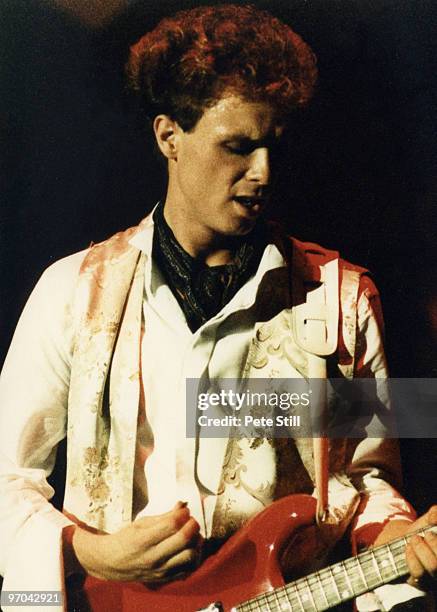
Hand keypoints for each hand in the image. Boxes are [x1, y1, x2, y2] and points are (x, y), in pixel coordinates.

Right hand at [70, 501, 200, 583]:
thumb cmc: (127, 538)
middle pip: (184, 539)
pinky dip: (194, 556)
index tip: (184, 510)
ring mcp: (160, 570)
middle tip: (190, 520)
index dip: (183, 514)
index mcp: (143, 540)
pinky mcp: (165, 579)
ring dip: (196, 541)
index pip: (172, 525)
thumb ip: (164, 516)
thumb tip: (183, 506)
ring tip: (191, 534)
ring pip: (190, 556)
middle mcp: (152, 557)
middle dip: (193, 525)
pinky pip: (188, 569)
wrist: (112, 563)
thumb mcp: (141, 523)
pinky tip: (189, 547)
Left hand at [405, 505, 436, 587]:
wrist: (404, 539)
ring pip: (434, 567)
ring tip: (415, 539)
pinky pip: (418, 574)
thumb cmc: (423, 528)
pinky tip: (408, 548)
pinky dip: (412, 557)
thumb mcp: (431, 517)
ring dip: (422, 548)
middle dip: (434, 544)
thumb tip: (434, 518)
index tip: (429, 533)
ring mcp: (436, 579)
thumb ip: (436, 513)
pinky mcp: (423, 585)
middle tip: (426, 535)